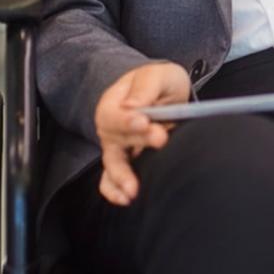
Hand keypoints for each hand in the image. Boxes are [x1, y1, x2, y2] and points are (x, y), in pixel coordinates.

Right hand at [94, 61, 190, 205]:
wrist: (162, 95)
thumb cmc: (159, 83)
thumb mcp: (158, 74)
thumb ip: (147, 85)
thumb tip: (133, 106)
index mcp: (114, 102)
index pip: (115, 114)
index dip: (128, 120)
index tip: (143, 121)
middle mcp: (110, 127)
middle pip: (118, 138)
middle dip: (140, 140)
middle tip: (161, 138)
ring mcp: (116, 147)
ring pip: (113, 164)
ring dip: (122, 177)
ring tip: (133, 190)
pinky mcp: (125, 163)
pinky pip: (111, 181)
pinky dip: (114, 191)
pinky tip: (126, 199)